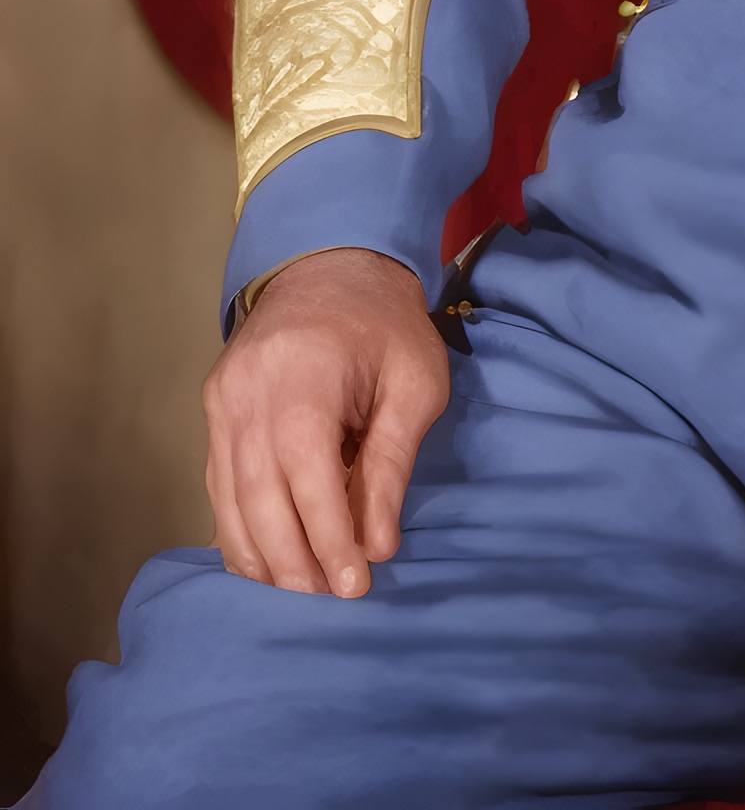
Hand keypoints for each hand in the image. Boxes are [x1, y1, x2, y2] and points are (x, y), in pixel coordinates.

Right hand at [203, 246, 448, 597]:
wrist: (333, 263)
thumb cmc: (385, 323)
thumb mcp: (414, 381)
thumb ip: (391, 461)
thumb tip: (378, 543)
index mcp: (301, 378)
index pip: (306, 478)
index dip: (329, 539)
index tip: (356, 584)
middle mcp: (246, 394)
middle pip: (258, 500)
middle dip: (294, 561)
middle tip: (331, 597)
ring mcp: (221, 403)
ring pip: (229, 502)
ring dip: (264, 556)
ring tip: (304, 589)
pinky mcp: (212, 412)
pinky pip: (218, 486)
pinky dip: (239, 531)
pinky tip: (267, 561)